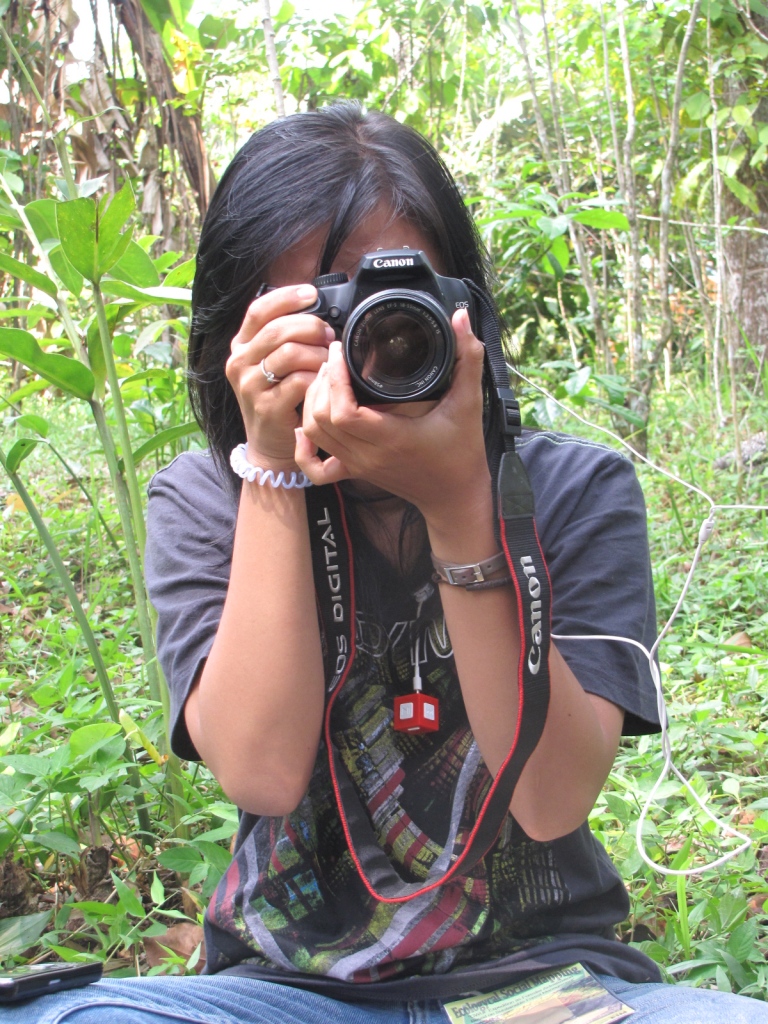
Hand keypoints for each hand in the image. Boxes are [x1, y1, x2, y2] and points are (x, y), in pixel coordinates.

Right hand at [225, 284, 333, 467]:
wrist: (270, 442)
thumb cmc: (278, 397)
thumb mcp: (273, 363)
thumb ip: (285, 337)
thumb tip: (317, 310)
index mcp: (241, 345)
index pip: (258, 310)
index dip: (286, 297)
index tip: (312, 294)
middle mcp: (239, 362)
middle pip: (278, 330)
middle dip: (311, 328)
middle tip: (329, 336)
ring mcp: (250, 385)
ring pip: (290, 353)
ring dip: (317, 353)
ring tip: (328, 361)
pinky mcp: (266, 406)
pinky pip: (299, 381)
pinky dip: (318, 377)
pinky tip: (323, 381)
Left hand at [295, 309, 491, 525]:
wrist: (455, 495)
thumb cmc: (462, 453)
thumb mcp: (469, 403)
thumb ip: (468, 359)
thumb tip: (461, 319)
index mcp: (391, 438)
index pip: (343, 411)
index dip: (335, 378)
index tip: (341, 352)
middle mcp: (368, 455)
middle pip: (321, 419)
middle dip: (321, 383)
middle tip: (334, 359)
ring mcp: (358, 465)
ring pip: (314, 435)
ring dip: (312, 404)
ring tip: (326, 378)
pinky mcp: (355, 471)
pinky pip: (316, 468)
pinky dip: (304, 447)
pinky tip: (305, 426)